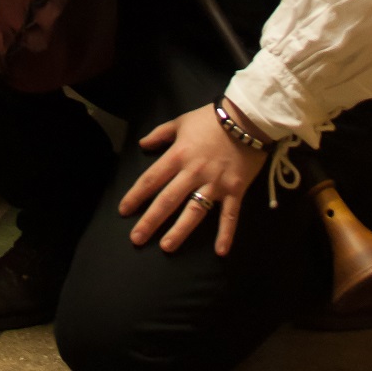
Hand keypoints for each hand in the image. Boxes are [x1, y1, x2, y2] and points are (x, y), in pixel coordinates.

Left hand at [119, 101, 267, 256]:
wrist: (247, 118)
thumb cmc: (210, 119)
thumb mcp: (180, 122)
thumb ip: (160, 134)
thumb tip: (142, 145)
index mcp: (177, 156)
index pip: (151, 179)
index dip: (136, 196)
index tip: (124, 211)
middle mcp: (193, 173)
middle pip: (167, 200)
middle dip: (150, 220)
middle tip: (137, 239)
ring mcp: (215, 183)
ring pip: (194, 211)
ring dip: (180, 230)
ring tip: (166, 247)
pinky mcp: (235, 190)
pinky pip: (230, 215)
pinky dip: (226, 233)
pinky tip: (220, 252)